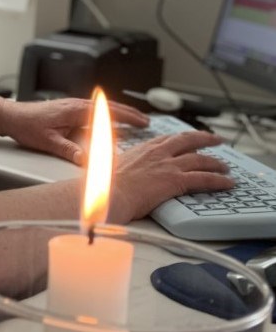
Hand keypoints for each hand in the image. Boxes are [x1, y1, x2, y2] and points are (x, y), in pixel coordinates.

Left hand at [0, 97, 148, 165]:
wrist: (11, 115)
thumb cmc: (27, 125)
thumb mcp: (48, 141)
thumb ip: (68, 150)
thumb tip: (85, 161)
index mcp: (74, 110)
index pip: (107, 112)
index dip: (127, 117)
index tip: (142, 122)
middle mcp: (75, 105)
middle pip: (109, 107)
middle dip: (129, 113)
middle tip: (146, 121)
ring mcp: (72, 105)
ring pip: (102, 107)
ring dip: (119, 112)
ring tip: (134, 119)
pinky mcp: (67, 108)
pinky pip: (93, 109)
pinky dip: (107, 112)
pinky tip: (110, 119)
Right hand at [108, 130, 232, 222]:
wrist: (108, 193)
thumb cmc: (104, 185)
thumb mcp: (110, 166)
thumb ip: (118, 164)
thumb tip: (112, 168)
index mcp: (143, 149)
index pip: (168, 139)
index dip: (181, 138)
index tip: (188, 138)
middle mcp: (158, 153)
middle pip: (188, 140)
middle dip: (204, 139)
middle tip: (215, 139)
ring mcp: (169, 165)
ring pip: (200, 159)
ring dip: (216, 162)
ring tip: (225, 167)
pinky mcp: (176, 180)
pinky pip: (204, 178)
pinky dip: (219, 180)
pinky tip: (227, 182)